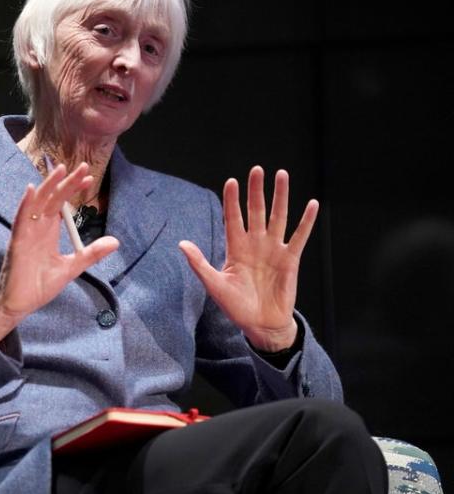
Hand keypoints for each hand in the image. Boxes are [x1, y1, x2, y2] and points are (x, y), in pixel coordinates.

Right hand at [0, 163, 118, 344]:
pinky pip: (21, 219)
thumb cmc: (39, 285)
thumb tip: (115, 242)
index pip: (62, 204)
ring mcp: (26, 232)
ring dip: (48, 186)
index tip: (89, 179)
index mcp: (48, 231)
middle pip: (52, 198)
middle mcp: (37, 227)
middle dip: (67, 182)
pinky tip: (32, 190)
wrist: (20, 304)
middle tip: (82, 166)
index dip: (74, 190)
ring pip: (37, 203)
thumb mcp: (72, 268)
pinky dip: (26, 204)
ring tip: (60, 170)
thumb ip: (91, 254)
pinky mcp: (18, 242)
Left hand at [178, 166, 318, 351]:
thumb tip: (181, 244)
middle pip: (255, 210)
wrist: (260, 324)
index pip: (233, 218)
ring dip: (280, 196)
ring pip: (278, 216)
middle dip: (256, 190)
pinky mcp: (290, 259)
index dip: (232, 200)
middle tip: (257, 169)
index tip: (231, 182)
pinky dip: (306, 221)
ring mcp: (273, 249)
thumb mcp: (214, 285)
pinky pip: (299, 236)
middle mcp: (255, 243)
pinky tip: (311, 204)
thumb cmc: (236, 306)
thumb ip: (199, 264)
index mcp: (236, 248)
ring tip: (282, 175)